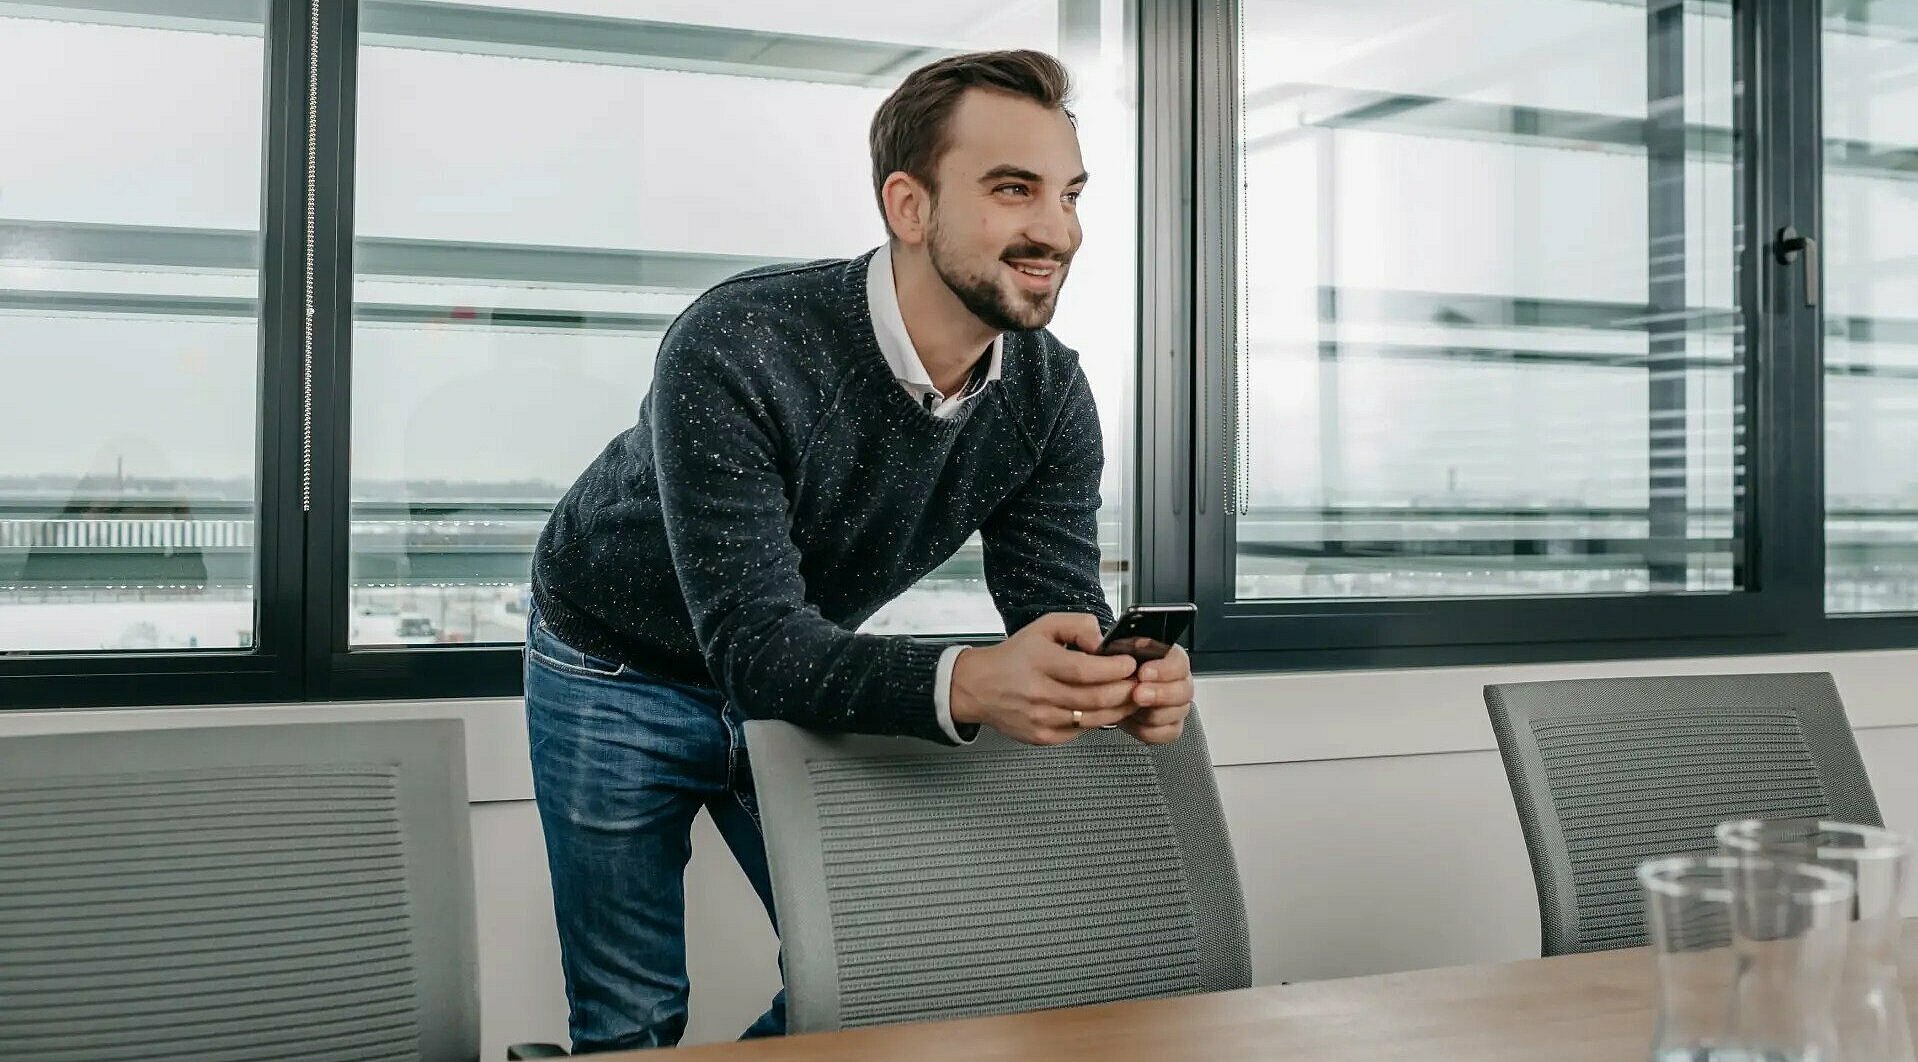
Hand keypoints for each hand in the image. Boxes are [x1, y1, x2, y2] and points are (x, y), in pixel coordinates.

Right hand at [950, 612, 1139, 744]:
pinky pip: (1081, 731)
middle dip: (1125, 691)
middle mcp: (1039, 694)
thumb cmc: (1014, 657)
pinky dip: (1099, 721)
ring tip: (1131, 696)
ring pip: (1093, 720)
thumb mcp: (1043, 627)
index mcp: (1040, 663)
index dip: (1115, 669)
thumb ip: (1077, 625)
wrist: (979, 687)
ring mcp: (1041, 719)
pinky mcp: (1043, 737)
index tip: (1130, 663)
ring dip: (1119, 709)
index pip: (1086, 670)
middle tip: (1140, 682)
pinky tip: (1106, 709)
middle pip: (1095, 699)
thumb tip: (1102, 640)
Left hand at [1119, 644, 1192, 744]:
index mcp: (1169, 658)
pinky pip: (1169, 733)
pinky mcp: (1170, 726)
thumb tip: (1124, 647)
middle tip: (1138, 694)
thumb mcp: (1118, 650)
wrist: (1110, 690)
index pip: (1179, 662)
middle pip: (1184, 690)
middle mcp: (1179, 681)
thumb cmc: (1119, 670)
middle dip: (1159, 694)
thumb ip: (1124, 647)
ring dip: (1153, 713)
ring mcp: (1177, 705)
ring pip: (1178, 713)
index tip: (1143, 673)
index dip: (1164, 669)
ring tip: (1133, 709)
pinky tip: (1136, 721)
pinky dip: (1151, 730)